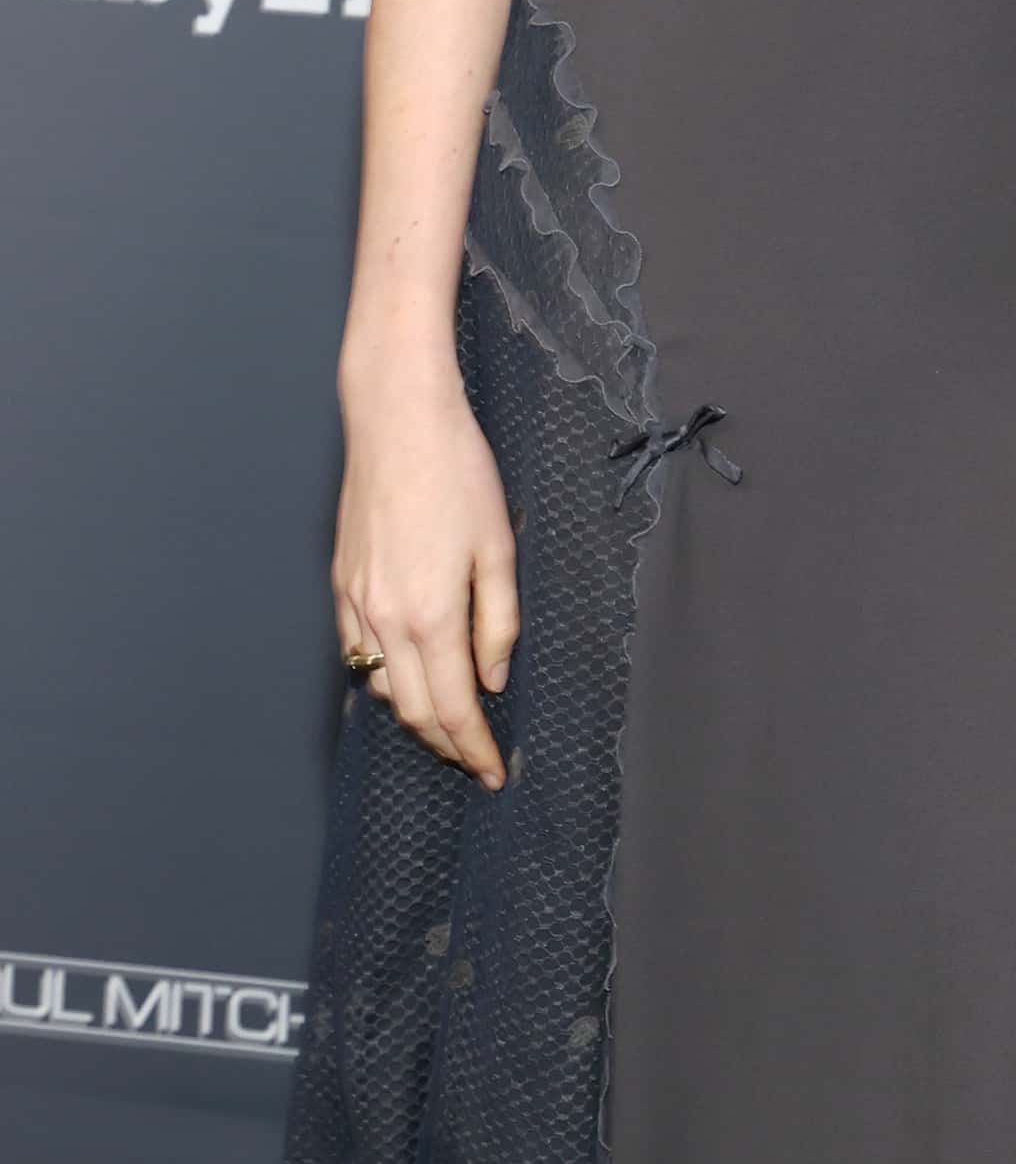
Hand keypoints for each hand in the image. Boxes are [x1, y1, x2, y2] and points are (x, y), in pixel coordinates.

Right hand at [332, 371, 519, 788]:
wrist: (396, 420)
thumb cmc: (457, 472)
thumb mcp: (498, 545)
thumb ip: (497, 621)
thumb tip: (492, 680)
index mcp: (431, 615)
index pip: (452, 708)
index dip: (474, 748)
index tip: (493, 773)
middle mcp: (386, 621)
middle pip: (411, 712)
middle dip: (445, 744)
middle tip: (474, 758)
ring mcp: (355, 604)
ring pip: (379, 688)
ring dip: (412, 715)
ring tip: (446, 723)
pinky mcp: (340, 585)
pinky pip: (356, 654)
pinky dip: (382, 679)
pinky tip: (404, 675)